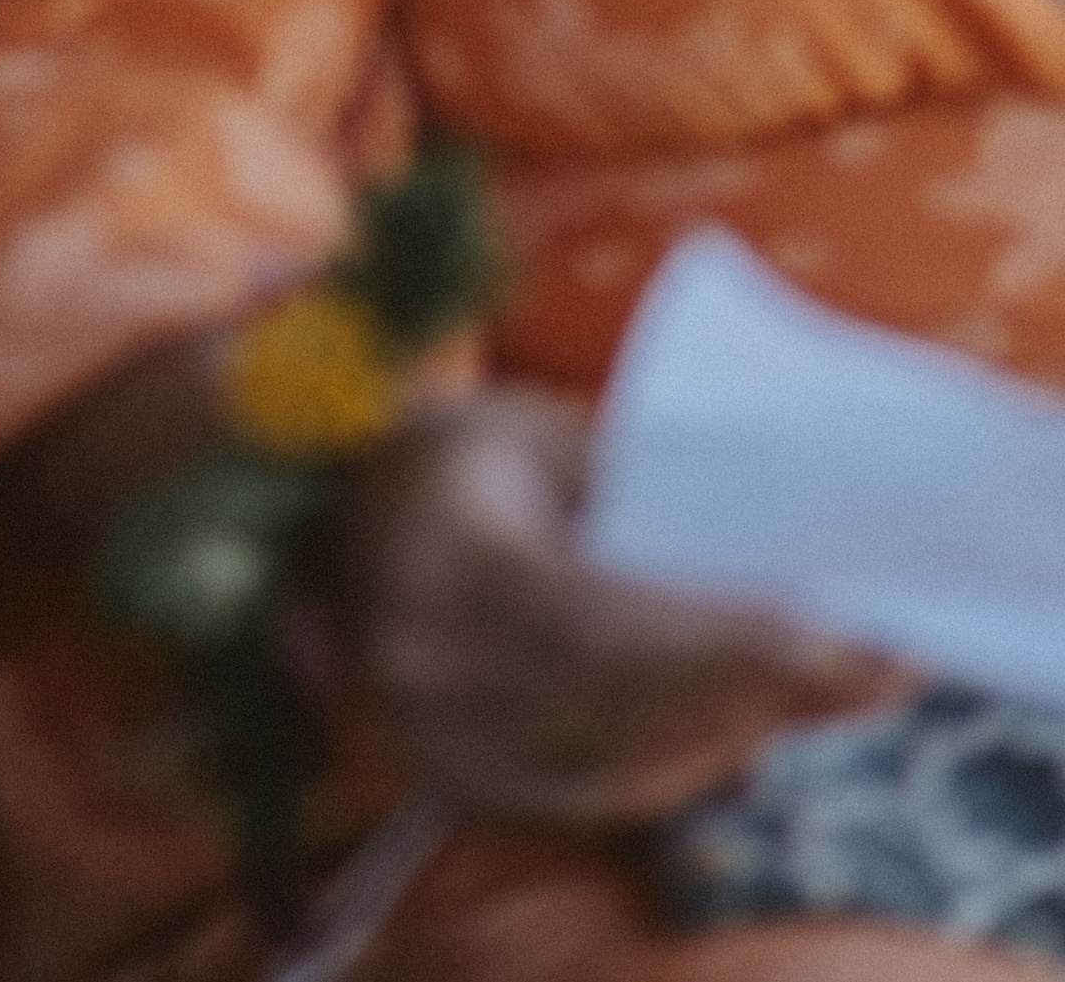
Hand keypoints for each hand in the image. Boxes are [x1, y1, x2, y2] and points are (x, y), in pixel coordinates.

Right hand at [335, 387, 906, 824]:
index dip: (714, 634)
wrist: (343, 515)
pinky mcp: (456, 776)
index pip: (597, 614)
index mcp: (445, 547)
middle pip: (625, 691)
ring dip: (737, 718)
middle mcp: (427, 653)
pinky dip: (677, 754)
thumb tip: (782, 526)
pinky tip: (749, 718)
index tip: (827, 633)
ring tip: (839, 683)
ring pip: (619, 745)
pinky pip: (592, 783)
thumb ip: (642, 483)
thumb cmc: (460, 453)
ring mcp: (435, 731)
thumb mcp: (544, 435)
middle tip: (874, 664)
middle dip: (757, 679)